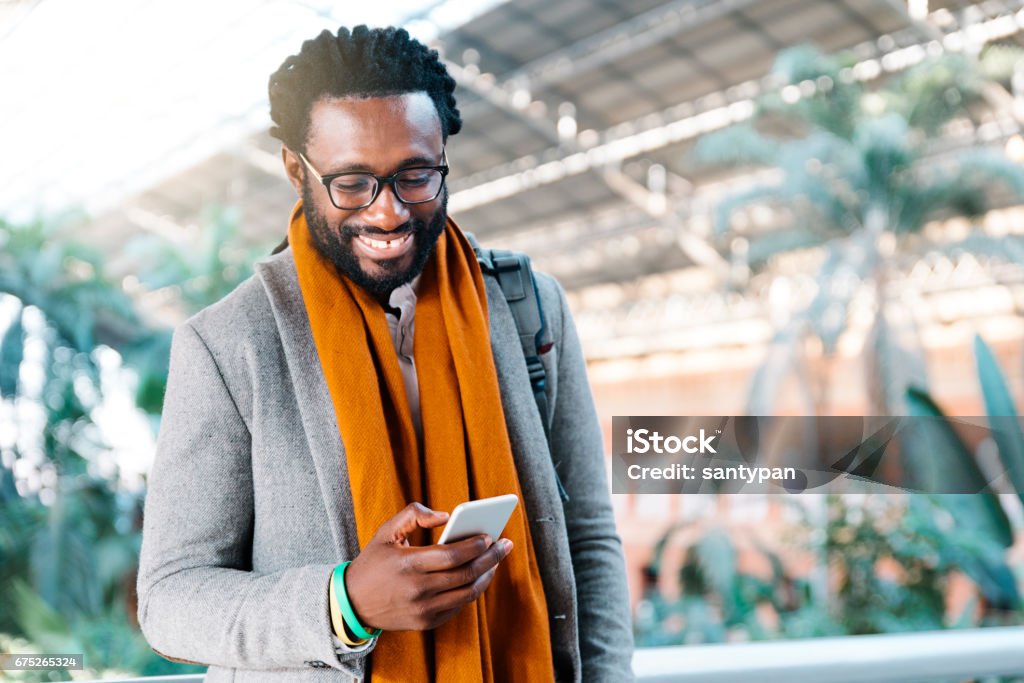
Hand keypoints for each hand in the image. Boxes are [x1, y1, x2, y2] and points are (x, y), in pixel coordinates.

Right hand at [344, 502, 512, 630]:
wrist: (352, 603)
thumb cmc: (374, 562)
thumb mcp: (386, 531)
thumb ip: (415, 513)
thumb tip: (447, 516)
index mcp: (408, 563)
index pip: (452, 555)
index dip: (475, 545)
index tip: (490, 535)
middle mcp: (417, 590)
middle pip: (466, 574)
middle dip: (490, 558)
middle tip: (505, 546)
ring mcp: (423, 610)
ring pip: (467, 593)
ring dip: (486, 576)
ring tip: (495, 561)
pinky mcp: (425, 623)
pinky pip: (457, 607)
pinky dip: (471, 591)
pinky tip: (478, 577)